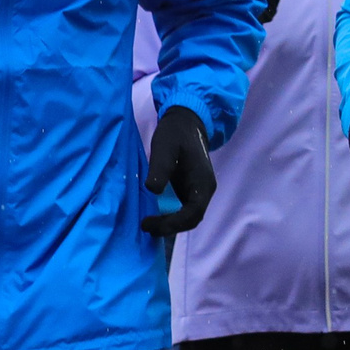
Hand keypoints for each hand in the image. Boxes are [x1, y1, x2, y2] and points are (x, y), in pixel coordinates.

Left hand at [141, 105, 215, 234]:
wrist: (185, 122)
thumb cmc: (174, 134)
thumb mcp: (164, 147)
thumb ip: (160, 168)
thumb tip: (153, 190)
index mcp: (202, 183)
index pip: (193, 213)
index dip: (173, 223)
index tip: (151, 224)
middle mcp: (204, 190)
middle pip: (192, 219)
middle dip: (170, 227)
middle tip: (146, 226)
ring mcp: (198, 191)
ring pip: (188, 217)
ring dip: (170, 224)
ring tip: (148, 225)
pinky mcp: (190, 189)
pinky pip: (184, 210)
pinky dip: (171, 217)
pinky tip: (155, 216)